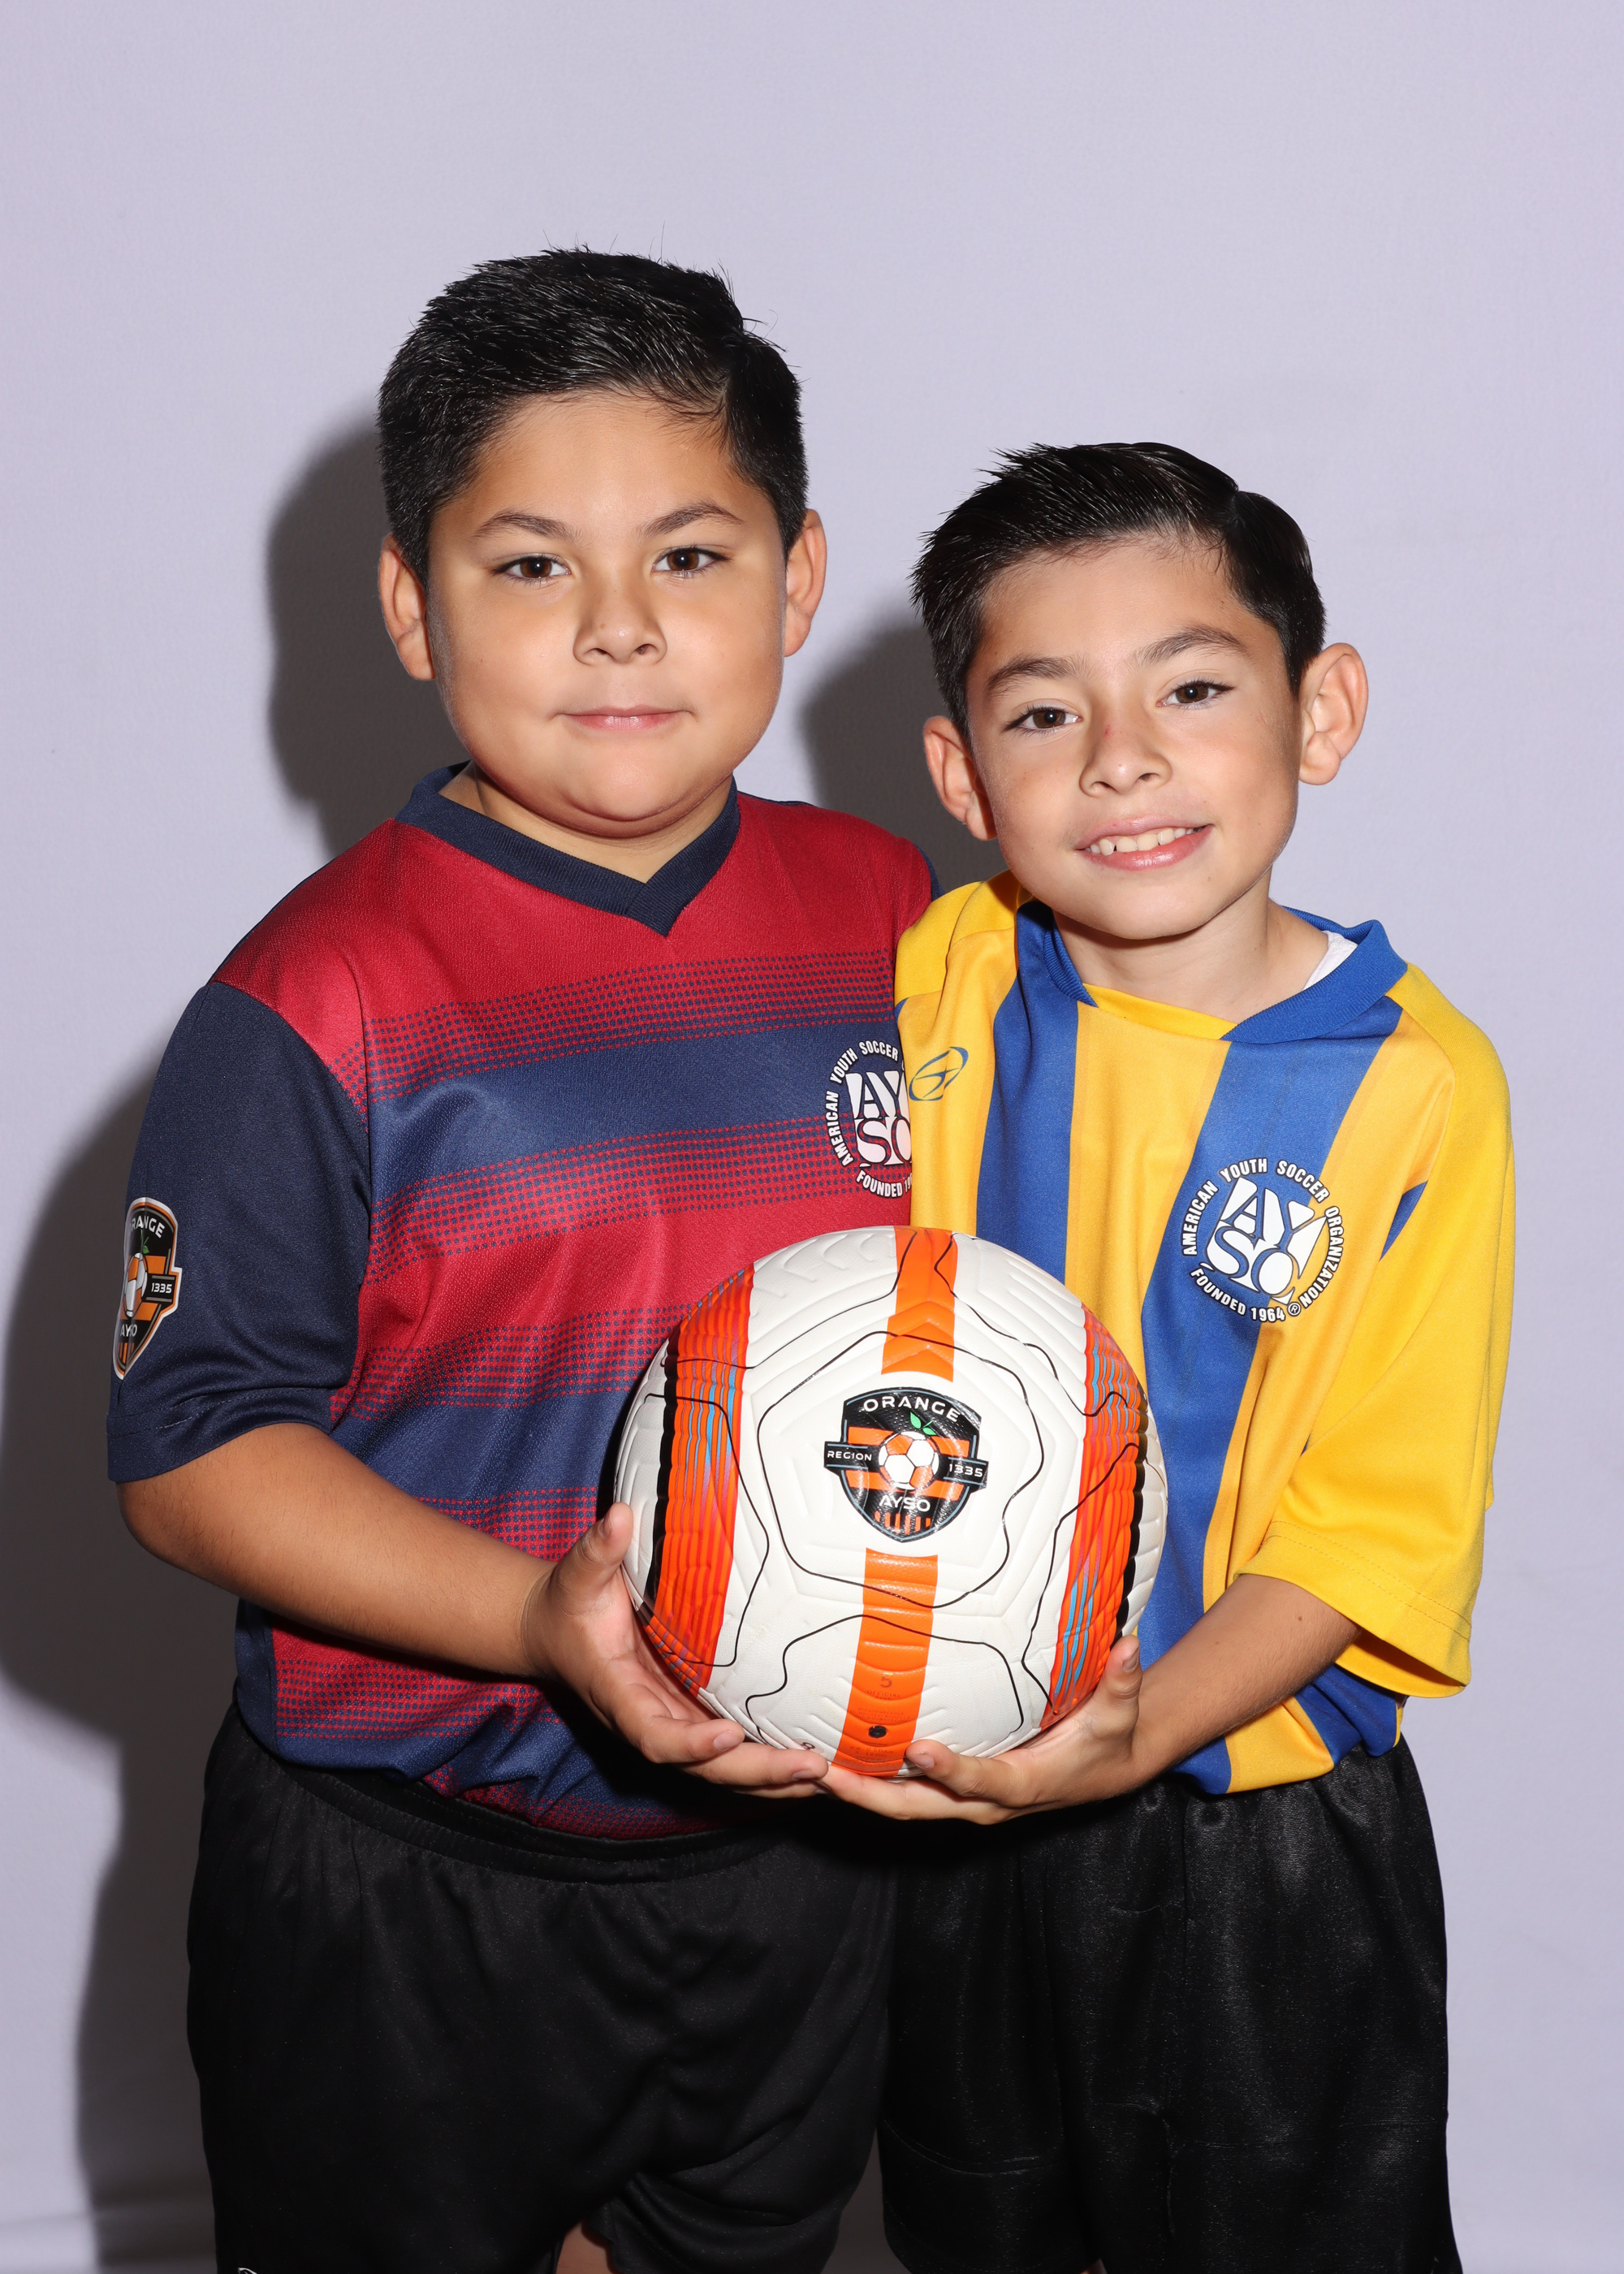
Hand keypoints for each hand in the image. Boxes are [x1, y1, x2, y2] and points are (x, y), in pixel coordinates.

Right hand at [521, 1504, 827, 1798]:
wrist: (557, 1632)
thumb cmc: (571, 1604)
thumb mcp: (578, 1575)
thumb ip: (598, 1550)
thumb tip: (619, 1515)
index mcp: (619, 1695)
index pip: (653, 1735)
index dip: (689, 1743)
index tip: (728, 1734)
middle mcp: (649, 1721)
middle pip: (703, 1767)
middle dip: (757, 1771)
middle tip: (813, 1766)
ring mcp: (674, 1724)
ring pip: (723, 1769)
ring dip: (774, 1778)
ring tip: (829, 1774)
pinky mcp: (692, 1718)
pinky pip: (732, 1753)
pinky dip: (772, 1764)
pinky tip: (818, 1763)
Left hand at [821, 1636, 1145, 1822]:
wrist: (1103, 1772)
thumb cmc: (1107, 1740)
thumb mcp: (1118, 1714)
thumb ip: (1121, 1682)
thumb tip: (1129, 1644)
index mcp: (1022, 1783)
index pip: (981, 1780)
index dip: (950, 1770)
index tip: (916, 1748)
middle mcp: (986, 1802)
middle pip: (919, 1808)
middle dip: (868, 1796)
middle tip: (821, 1772)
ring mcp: (964, 1801)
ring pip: (902, 1806)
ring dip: (855, 1792)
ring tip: (805, 1767)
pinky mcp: (952, 1793)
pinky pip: (903, 1793)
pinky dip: (866, 1783)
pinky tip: (830, 1756)